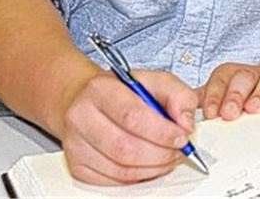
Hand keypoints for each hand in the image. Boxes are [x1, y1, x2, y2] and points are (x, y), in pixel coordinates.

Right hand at [57, 69, 197, 184]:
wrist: (85, 99)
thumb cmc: (120, 91)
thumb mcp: (152, 80)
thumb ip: (177, 94)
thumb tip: (185, 122)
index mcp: (100, 89)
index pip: (133, 116)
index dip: (162, 132)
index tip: (181, 136)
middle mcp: (81, 116)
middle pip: (125, 147)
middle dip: (161, 154)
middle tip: (178, 151)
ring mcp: (74, 143)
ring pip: (120, 169)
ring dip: (153, 168)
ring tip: (168, 157)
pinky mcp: (76, 165)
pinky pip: (112, 181)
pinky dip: (137, 177)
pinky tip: (148, 165)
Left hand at [198, 62, 259, 118]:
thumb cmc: (243, 89)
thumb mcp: (220, 91)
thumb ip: (203, 100)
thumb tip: (179, 113)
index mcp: (229, 75)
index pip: (219, 82)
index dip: (214, 97)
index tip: (211, 114)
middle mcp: (250, 75)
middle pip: (242, 79)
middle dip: (235, 96)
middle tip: (230, 113)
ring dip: (259, 95)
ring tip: (254, 109)